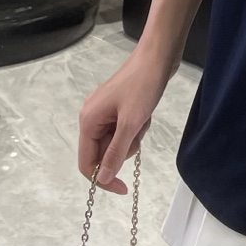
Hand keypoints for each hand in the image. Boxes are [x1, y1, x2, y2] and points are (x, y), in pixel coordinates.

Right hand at [77, 45, 171, 193]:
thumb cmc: (143, 86)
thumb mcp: (131, 123)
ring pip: (116, 143)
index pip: (87, 163)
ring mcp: (104, 113)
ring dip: (132, 137)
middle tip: (138, 130)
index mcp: (88, 121)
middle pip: (103, 153)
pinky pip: (124, 130)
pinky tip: (145, 113)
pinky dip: (136, 128)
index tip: (123, 188)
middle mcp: (91, 118)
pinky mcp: (118, 109)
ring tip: (143, 118)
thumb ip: (115, 153)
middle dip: (124, 149)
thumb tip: (102, 179)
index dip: (103, 178)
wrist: (157, 57)